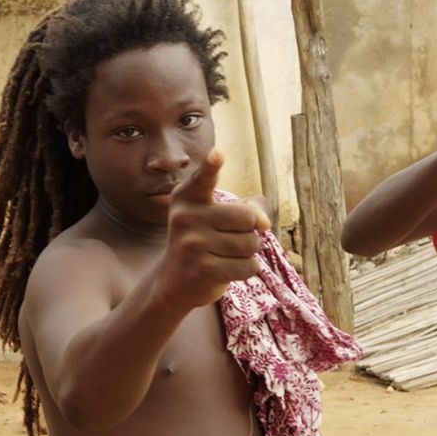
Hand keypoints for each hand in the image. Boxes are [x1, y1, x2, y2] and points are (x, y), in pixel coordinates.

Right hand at [157, 149, 271, 308]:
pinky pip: (248, 266)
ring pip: (250, 244)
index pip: (204, 178)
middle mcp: (186, 217)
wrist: (173, 282)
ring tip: (224, 255)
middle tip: (229, 238)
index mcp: (187, 197)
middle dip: (250, 231)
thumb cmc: (203, 241)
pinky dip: (245, 270)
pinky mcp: (202, 270)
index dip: (211, 166)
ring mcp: (192, 244)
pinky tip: (225, 270)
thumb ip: (246, 208)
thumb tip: (263, 222)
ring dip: (247, 253)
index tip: (217, 153)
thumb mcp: (216, 217)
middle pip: (247, 217)